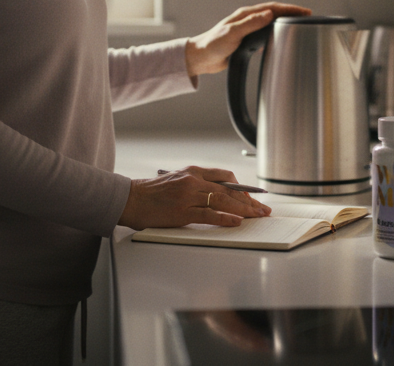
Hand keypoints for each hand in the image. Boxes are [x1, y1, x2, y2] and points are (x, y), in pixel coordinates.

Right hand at [117, 166, 271, 229]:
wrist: (130, 199)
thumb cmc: (152, 193)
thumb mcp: (176, 181)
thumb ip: (196, 185)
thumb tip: (218, 196)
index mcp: (192, 171)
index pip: (225, 176)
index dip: (243, 188)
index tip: (253, 198)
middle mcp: (193, 180)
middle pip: (229, 190)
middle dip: (250, 201)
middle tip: (263, 210)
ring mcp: (188, 196)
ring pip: (223, 201)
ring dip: (244, 210)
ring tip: (257, 217)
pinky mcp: (182, 211)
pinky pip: (209, 214)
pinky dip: (225, 218)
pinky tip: (236, 221)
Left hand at [184, 2, 311, 77]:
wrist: (200, 57)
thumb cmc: (212, 45)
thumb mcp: (233, 33)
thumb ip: (250, 24)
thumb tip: (269, 14)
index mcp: (245, 15)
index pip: (273, 8)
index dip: (290, 9)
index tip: (304, 12)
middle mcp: (247, 20)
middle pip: (275, 13)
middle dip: (291, 13)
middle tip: (307, 17)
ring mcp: (247, 30)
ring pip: (271, 23)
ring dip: (285, 22)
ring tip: (298, 25)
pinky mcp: (246, 40)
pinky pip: (265, 34)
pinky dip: (276, 33)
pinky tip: (281, 38)